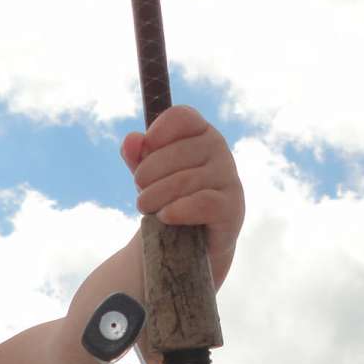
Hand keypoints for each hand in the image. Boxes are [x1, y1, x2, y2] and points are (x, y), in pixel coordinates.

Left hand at [121, 106, 244, 284]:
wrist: (191, 245)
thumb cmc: (169, 200)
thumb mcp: (149, 176)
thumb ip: (137, 156)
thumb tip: (132, 140)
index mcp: (201, 133)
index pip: (180, 117)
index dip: (156, 135)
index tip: (144, 156)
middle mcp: (219, 149)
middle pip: (174, 152)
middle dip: (147, 176)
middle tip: (142, 195)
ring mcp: (229, 177)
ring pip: (182, 180)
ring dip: (154, 197)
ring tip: (146, 209)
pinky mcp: (232, 207)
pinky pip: (201, 202)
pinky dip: (176, 210)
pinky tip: (165, 216)